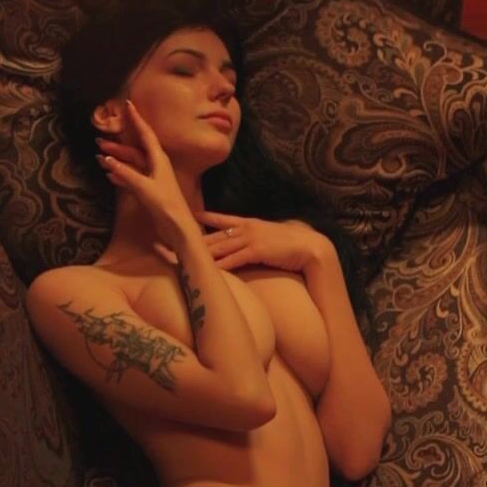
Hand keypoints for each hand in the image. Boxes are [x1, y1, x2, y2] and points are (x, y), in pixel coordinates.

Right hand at [96, 100, 198, 248]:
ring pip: (131, 164)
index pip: (145, 134)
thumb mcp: (144, 187)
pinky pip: (132, 177)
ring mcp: (153, 177)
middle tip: (99, 140)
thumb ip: (125, 173)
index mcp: (159, 159)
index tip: (128, 104)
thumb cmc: (165, 204)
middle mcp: (157, 165)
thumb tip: (107, 159)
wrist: (177, 226)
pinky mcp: (150, 190)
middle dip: (117, 145)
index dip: (136, 119)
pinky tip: (109, 175)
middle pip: (134, 150)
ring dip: (116, 160)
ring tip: (98, 156)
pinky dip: (121, 174)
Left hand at [196, 212, 327, 273]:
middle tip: (175, 243)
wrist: (311, 247)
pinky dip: (219, 265)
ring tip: (183, 259)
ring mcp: (251, 239)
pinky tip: (207, 270)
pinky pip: (233, 259)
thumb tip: (246, 247)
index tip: (189, 216)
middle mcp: (247, 229)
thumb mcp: (270, 237)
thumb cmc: (293, 245)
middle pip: (215, 236)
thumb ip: (255, 240)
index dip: (205, 218)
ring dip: (201, 254)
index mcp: (250, 224)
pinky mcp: (257, 251)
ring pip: (220, 247)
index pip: (223, 220)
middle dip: (194, 240)